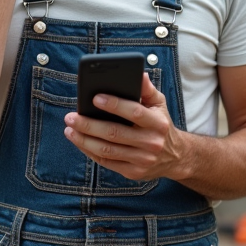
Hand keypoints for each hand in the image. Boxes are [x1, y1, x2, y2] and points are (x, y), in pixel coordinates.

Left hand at [63, 74, 189, 181]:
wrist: (176, 157)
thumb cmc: (161, 124)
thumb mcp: (159, 104)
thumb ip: (147, 89)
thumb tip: (139, 73)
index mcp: (158, 123)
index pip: (134, 112)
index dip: (114, 105)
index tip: (94, 98)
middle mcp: (151, 143)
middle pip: (114, 134)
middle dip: (89, 125)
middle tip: (70, 117)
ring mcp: (142, 160)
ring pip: (107, 150)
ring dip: (84, 140)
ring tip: (69, 129)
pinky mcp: (133, 173)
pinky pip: (106, 162)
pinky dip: (90, 151)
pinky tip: (79, 141)